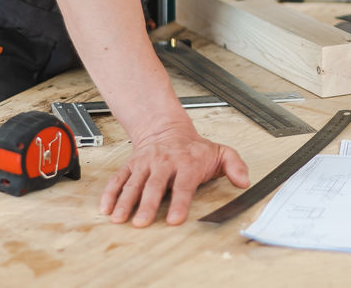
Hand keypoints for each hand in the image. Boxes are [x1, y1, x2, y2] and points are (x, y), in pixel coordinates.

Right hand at [100, 122, 248, 226]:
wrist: (167, 127)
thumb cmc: (195, 148)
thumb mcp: (220, 152)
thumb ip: (235, 165)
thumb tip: (244, 181)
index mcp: (187, 163)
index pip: (184, 185)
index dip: (179, 203)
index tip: (174, 219)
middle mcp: (164, 163)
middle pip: (155, 185)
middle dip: (147, 205)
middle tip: (141, 222)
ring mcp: (146, 164)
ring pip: (134, 183)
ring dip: (125, 201)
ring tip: (119, 218)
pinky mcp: (131, 165)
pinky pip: (118, 178)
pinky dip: (110, 193)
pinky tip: (106, 208)